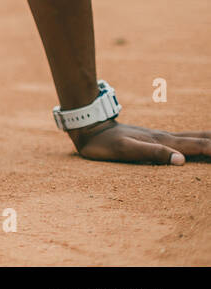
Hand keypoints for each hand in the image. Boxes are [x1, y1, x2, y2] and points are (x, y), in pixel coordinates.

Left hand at [67, 120, 210, 164]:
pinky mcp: (155, 138)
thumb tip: (182, 161)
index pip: (199, 147)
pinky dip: (199, 139)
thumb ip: (152, 154)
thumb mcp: (126, 150)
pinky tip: (199, 141)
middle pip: (201, 139)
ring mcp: (161, 137)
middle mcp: (166, 137)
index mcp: (164, 142)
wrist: (89, 127)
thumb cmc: (104, 143)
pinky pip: (183, 139)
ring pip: (194, 137)